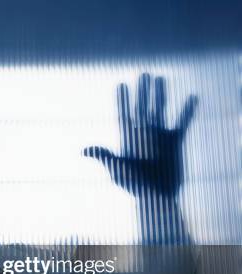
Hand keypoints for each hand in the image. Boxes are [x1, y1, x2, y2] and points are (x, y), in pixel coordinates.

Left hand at [83, 73, 196, 197]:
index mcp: (128, 138)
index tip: (120, 84)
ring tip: (161, 78)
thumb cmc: (133, 186)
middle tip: (143, 73)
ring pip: (160, 110)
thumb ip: (104, 157)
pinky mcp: (174, 142)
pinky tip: (192, 97)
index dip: (122, 99)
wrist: (156, 196)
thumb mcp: (116, 170)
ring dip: (160, 95)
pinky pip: (182, 122)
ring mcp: (159, 136)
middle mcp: (143, 134)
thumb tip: (84, 150)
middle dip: (142, 91)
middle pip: (142, 107)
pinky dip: (187, 110)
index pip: (124, 114)